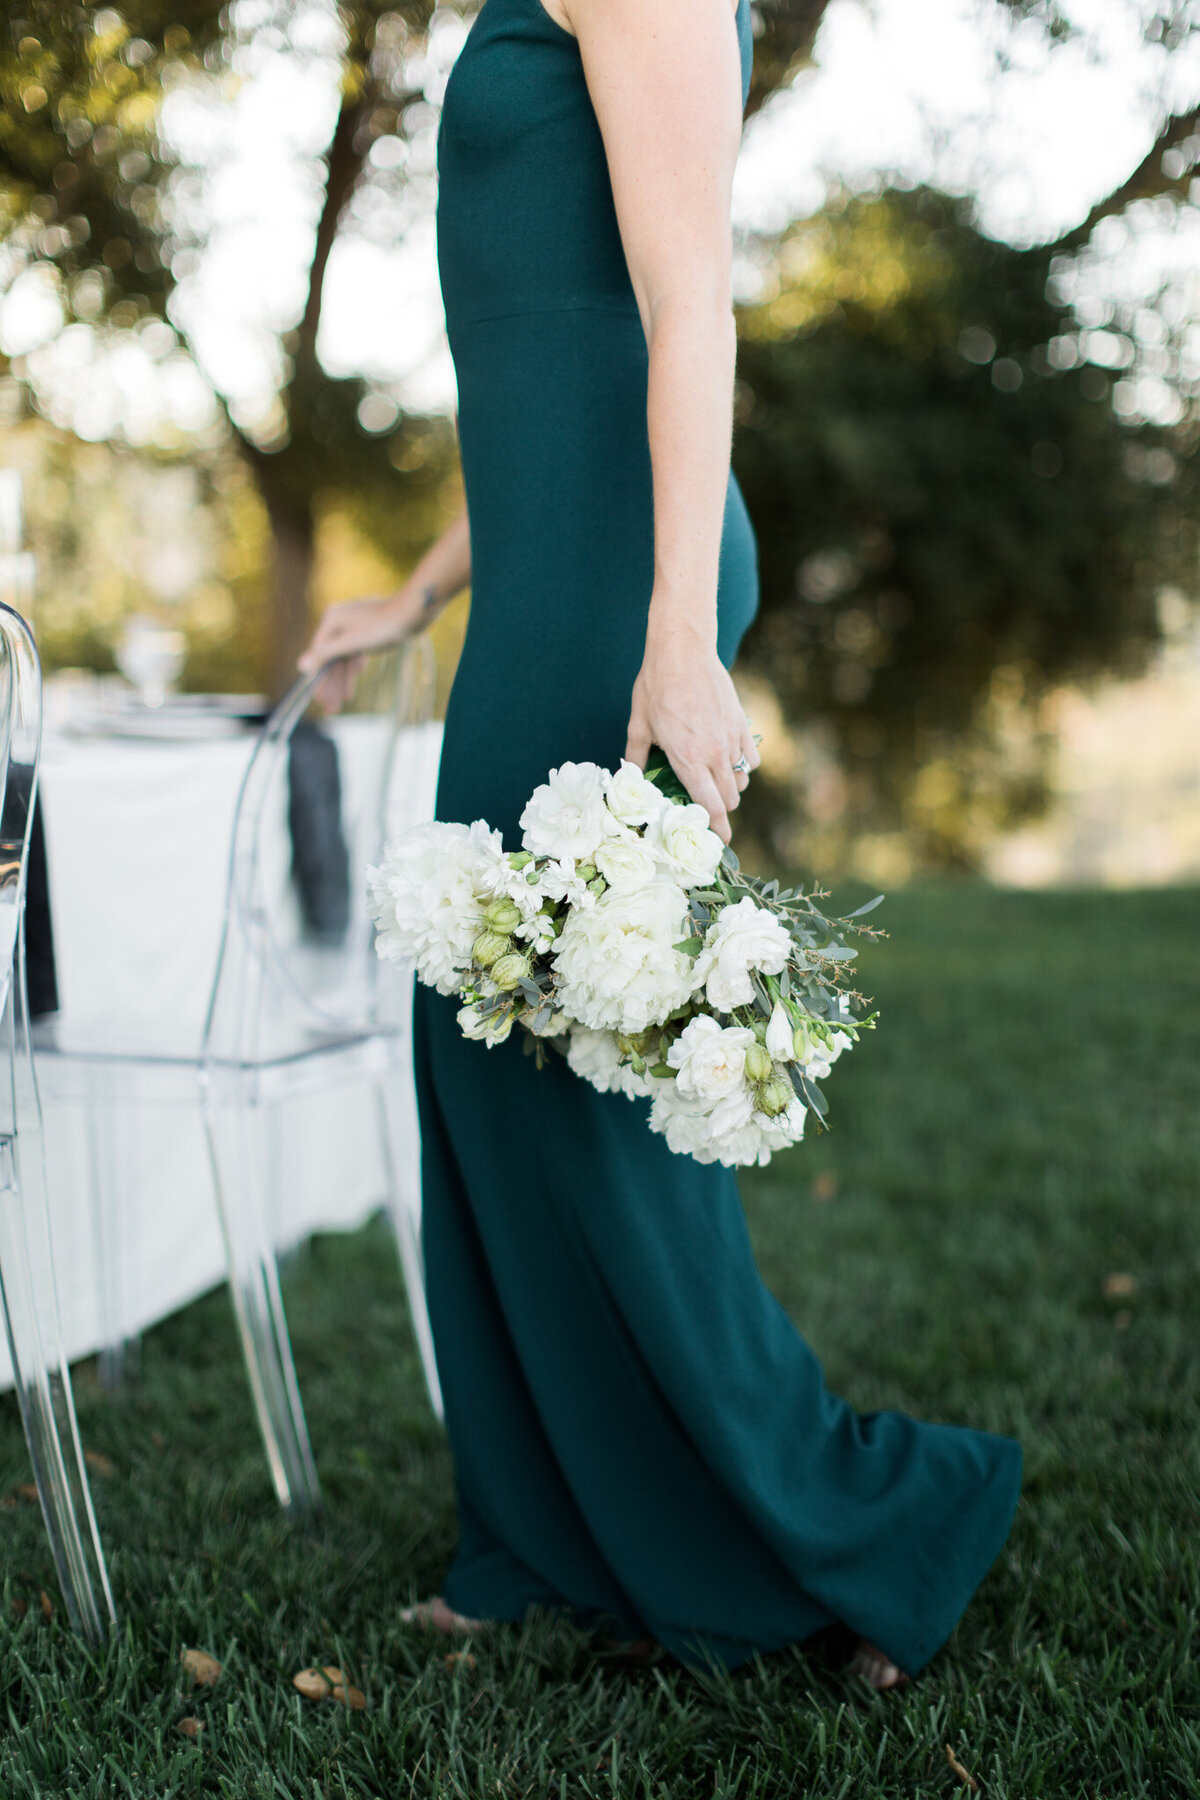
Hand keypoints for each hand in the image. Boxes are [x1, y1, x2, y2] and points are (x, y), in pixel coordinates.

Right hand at [296, 588, 428, 711]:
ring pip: (345, 656)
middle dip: (332, 684)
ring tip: (344, 700)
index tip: (320, 701)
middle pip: (332, 658)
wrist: (413, 612)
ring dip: (344, 678)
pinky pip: (356, 650)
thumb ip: (325, 654)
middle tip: (332, 708)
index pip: (319, 656)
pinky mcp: (369, 627)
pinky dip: (355, 664)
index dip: (319, 680)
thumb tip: (302, 665)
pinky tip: (357, 675)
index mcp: (331, 620)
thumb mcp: (350, 643)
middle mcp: (339, 620)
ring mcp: (354, 623)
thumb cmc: (381, 627)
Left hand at [624, 616, 758, 841]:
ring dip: (730, 787)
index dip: (718, 829)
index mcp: (688, 760)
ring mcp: (731, 739)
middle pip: (729, 799)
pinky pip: (750, 757)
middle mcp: (714, 755)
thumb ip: (636, 756)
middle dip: (720, 809)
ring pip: (741, 780)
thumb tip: (628, 777)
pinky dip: (742, 765)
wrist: (683, 651)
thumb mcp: (638, 725)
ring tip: (714, 782)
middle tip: (707, 807)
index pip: (710, 807)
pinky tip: (728, 759)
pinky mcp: (741, 724)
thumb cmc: (656, 687)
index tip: (721, 842)